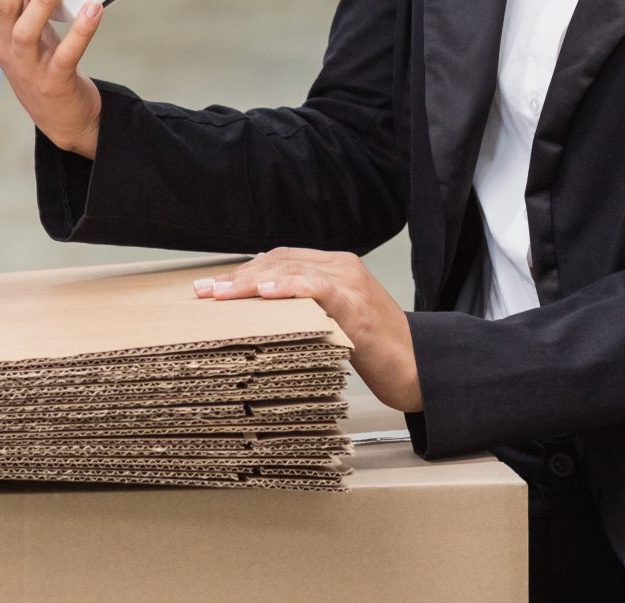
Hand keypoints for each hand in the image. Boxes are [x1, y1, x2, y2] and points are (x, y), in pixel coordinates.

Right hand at [0, 0, 105, 157]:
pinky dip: (80, 31)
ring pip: (27, 30)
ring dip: (43, 0)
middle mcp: (3, 44)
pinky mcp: (54, 80)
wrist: (57, 114)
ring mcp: (27, 64)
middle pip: (2, 6)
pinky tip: (94, 8)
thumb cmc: (38, 56)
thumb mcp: (18, 23)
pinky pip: (66, 54)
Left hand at [196, 249, 421, 413]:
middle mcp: (342, 267)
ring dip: (250, 282)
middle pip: (280, 260)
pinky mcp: (356, 304)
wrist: (420, 367)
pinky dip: (288, 287)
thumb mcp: (336, 323)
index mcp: (336, 268)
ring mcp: (350, 283)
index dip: (245, 271)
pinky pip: (316, 287)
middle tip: (204, 292)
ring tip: (220, 295)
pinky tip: (265, 292)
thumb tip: (260, 322)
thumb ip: (306, 311)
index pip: (281, 258)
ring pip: (291, 269)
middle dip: (237, 276)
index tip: (214, 288)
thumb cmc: (379, 350)